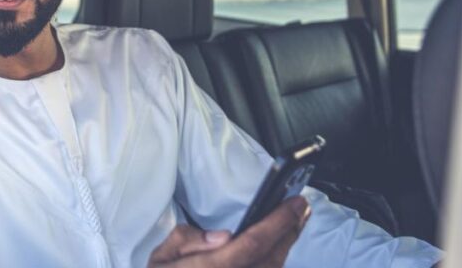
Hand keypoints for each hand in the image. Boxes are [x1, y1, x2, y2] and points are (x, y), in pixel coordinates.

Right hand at [148, 196, 310, 267]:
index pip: (253, 242)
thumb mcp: (160, 260)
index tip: (295, 202)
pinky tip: (279, 246)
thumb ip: (186, 241)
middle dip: (290, 230)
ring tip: (295, 223)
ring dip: (287, 245)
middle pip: (272, 257)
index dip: (278, 221)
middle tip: (301, 208)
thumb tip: (223, 236)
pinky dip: (276, 260)